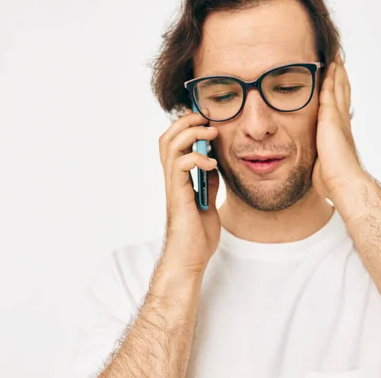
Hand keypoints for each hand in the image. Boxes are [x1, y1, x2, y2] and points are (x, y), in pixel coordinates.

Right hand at [158, 108, 220, 273]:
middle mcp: (172, 180)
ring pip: (170, 146)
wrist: (190, 260)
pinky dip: (197, 158)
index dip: (187, 127)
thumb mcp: (209, 203)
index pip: (174, 143)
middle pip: (167, 138)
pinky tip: (212, 164)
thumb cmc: (197, 237)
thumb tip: (213, 166)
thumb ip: (208, 184)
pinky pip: (181, 166)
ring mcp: (173, 187)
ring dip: (191, 134)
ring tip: (211, 133)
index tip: (207, 120)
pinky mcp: (178, 195)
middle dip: (186, 122)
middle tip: (207, 119)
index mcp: (179, 180)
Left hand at [312, 52, 366, 213]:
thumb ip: (318, 159)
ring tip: (335, 58)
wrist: (343, 182)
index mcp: (338, 133)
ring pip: (337, 89)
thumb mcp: (322, 165)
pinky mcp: (331, 118)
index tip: (336, 82)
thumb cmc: (333, 180)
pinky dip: (330, 78)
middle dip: (339, 78)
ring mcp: (337, 119)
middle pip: (341, 93)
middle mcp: (340, 122)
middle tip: (338, 61)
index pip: (338, 108)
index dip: (338, 94)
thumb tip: (314, 166)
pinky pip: (330, 92)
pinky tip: (328, 67)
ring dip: (336, 73)